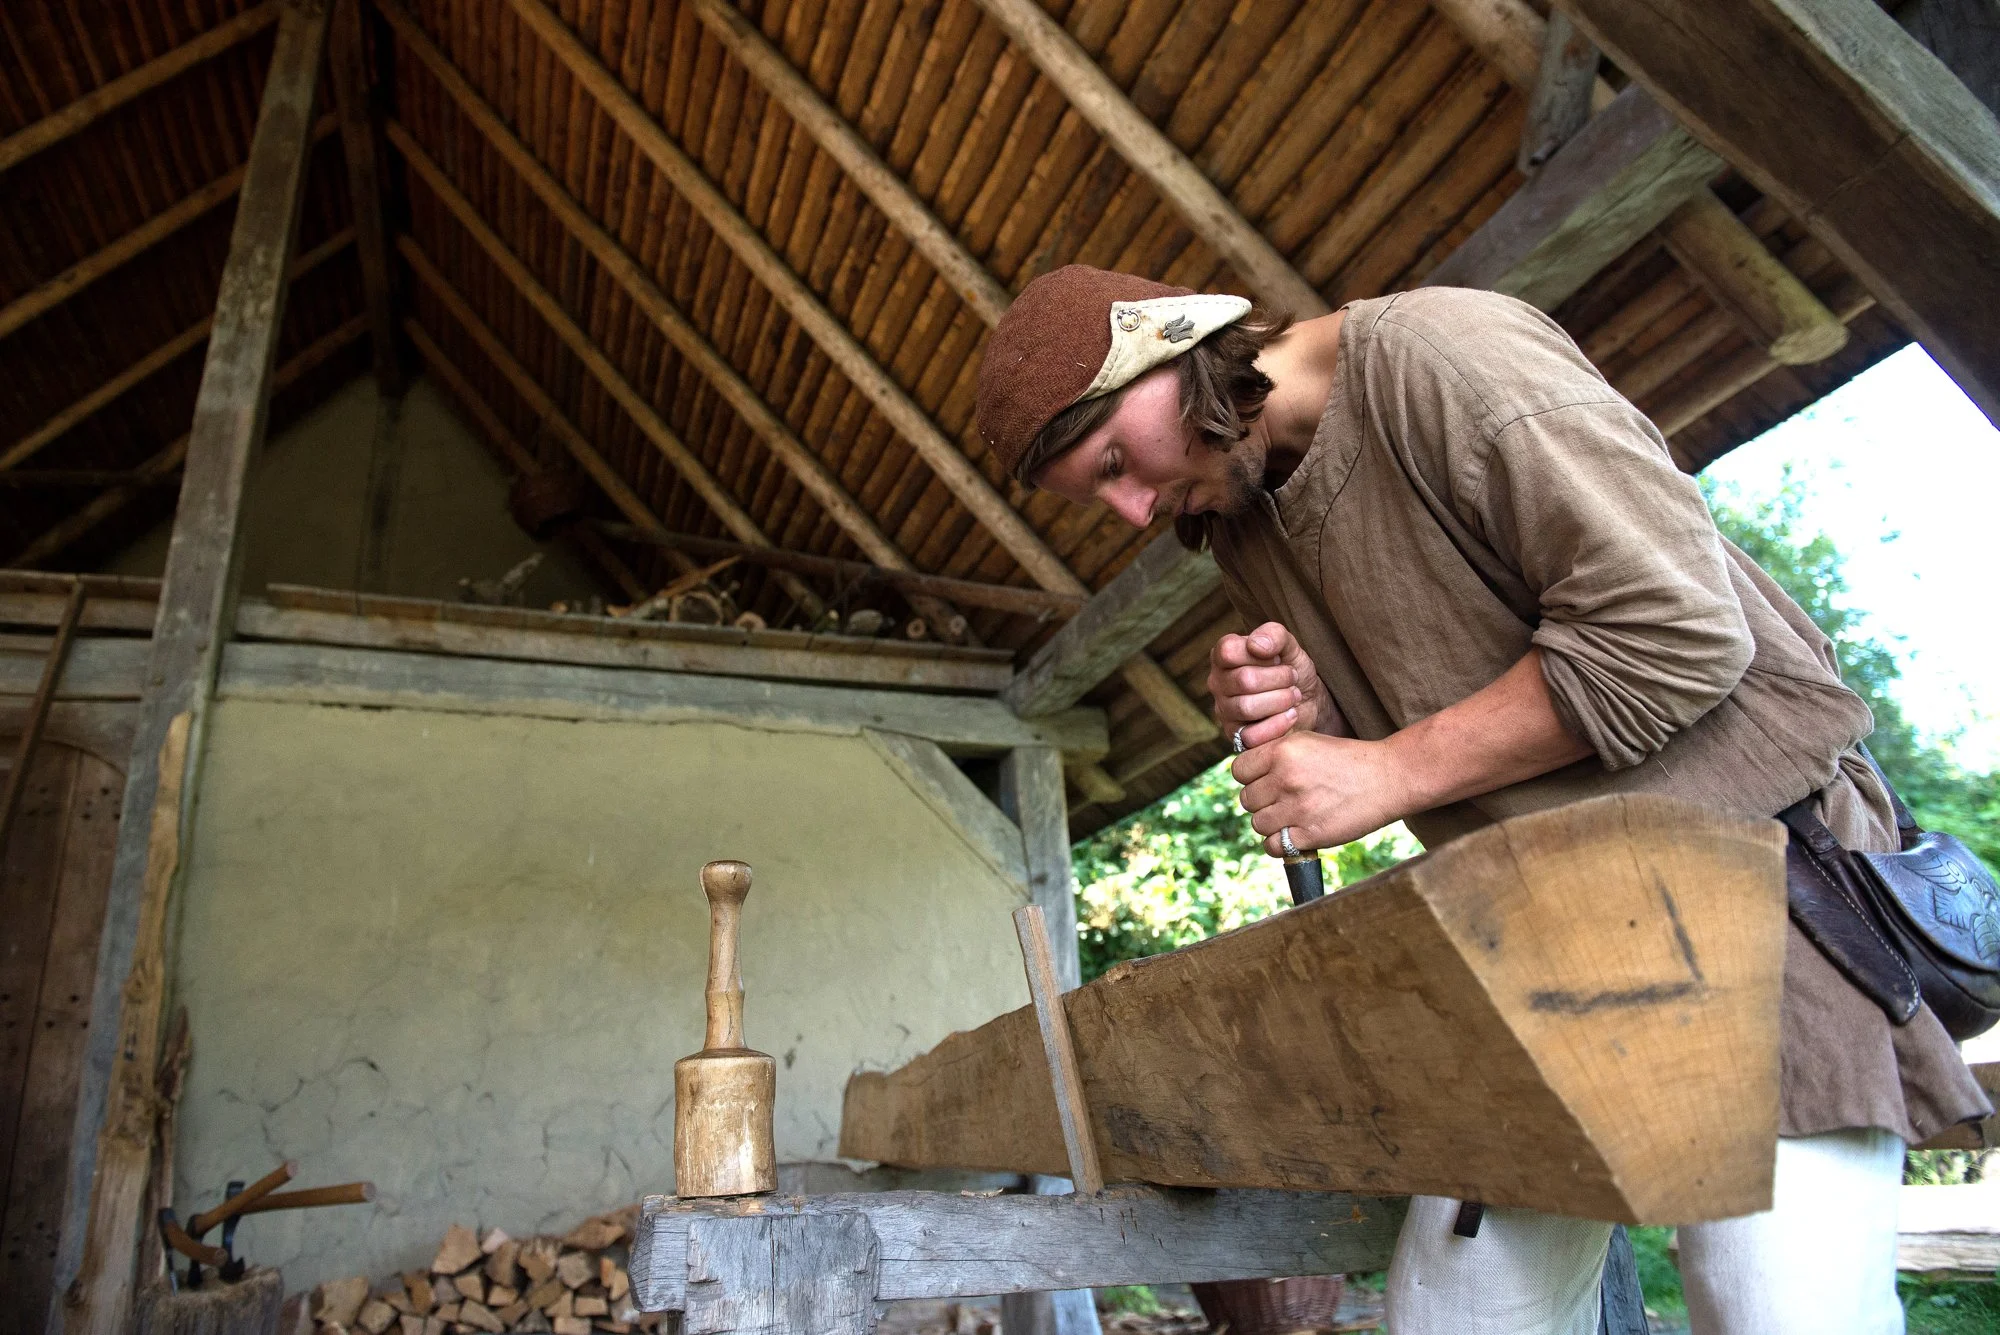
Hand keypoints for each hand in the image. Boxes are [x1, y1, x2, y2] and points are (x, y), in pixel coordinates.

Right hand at [1208, 621, 1323, 749]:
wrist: (1309, 700)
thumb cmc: (1291, 669)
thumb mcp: (1289, 645)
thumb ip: (1274, 635)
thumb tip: (1256, 646)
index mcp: (1223, 657)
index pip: (1228, 651)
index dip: (1260, 655)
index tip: (1277, 657)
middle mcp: (1218, 683)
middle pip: (1244, 680)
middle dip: (1279, 678)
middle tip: (1293, 678)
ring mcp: (1224, 711)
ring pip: (1247, 707)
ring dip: (1281, 700)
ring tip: (1294, 695)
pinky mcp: (1236, 736)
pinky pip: (1251, 735)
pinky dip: (1279, 724)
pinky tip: (1291, 715)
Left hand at [1231, 731, 1411, 855]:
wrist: (1388, 777)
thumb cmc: (1347, 760)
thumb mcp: (1308, 742)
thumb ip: (1275, 754)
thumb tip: (1245, 772)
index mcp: (1283, 751)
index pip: (1239, 770)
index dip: (1250, 777)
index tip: (1265, 781)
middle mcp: (1286, 778)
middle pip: (1246, 799)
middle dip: (1262, 801)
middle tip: (1284, 800)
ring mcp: (1297, 807)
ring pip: (1257, 824)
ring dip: (1271, 823)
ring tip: (1291, 816)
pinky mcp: (1310, 833)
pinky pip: (1273, 846)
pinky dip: (1280, 844)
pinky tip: (1294, 834)